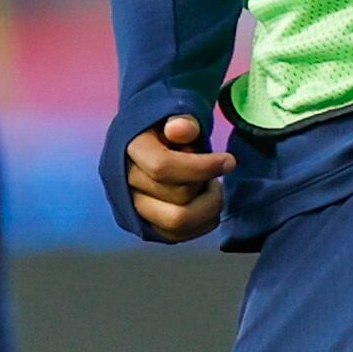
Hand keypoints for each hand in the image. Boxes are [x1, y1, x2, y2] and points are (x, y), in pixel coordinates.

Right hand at [123, 113, 231, 241]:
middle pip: (176, 196)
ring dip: (206, 207)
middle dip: (205, 185)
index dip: (202, 167)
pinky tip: (207, 203)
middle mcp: (123, 183)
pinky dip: (201, 222)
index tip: (229, 161)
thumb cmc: (167, 127)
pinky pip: (177, 236)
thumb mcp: (175, 115)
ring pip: (177, 223)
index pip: (162, 167)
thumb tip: (180, 129)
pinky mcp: (145, 226)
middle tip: (215, 173)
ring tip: (211, 187)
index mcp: (128, 149)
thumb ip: (181, 121)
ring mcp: (132, 208)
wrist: (148, 144)